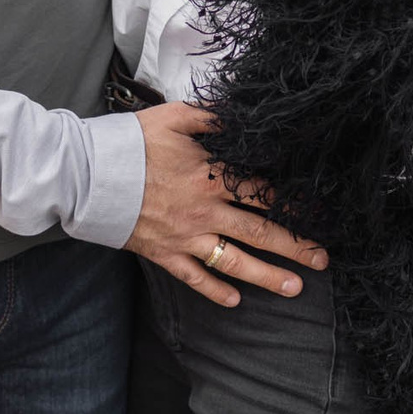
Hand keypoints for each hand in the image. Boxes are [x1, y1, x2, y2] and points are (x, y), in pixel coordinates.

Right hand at [125, 103, 326, 306]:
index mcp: (212, 177)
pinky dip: (216, 290)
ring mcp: (186, 237)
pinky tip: (236, 300)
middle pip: (260, 233)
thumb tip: (241, 113)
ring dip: (268, 276)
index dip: (294, 204)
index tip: (319, 214)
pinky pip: (196, 278)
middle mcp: (206, 211)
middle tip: (323, 260)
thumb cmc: (132, 142)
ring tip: (295, 288)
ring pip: (235, 262)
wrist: (89, 175)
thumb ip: (212, 116)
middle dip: (295, 247)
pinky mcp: (165, 254)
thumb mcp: (175, 116)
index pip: (264, 193)